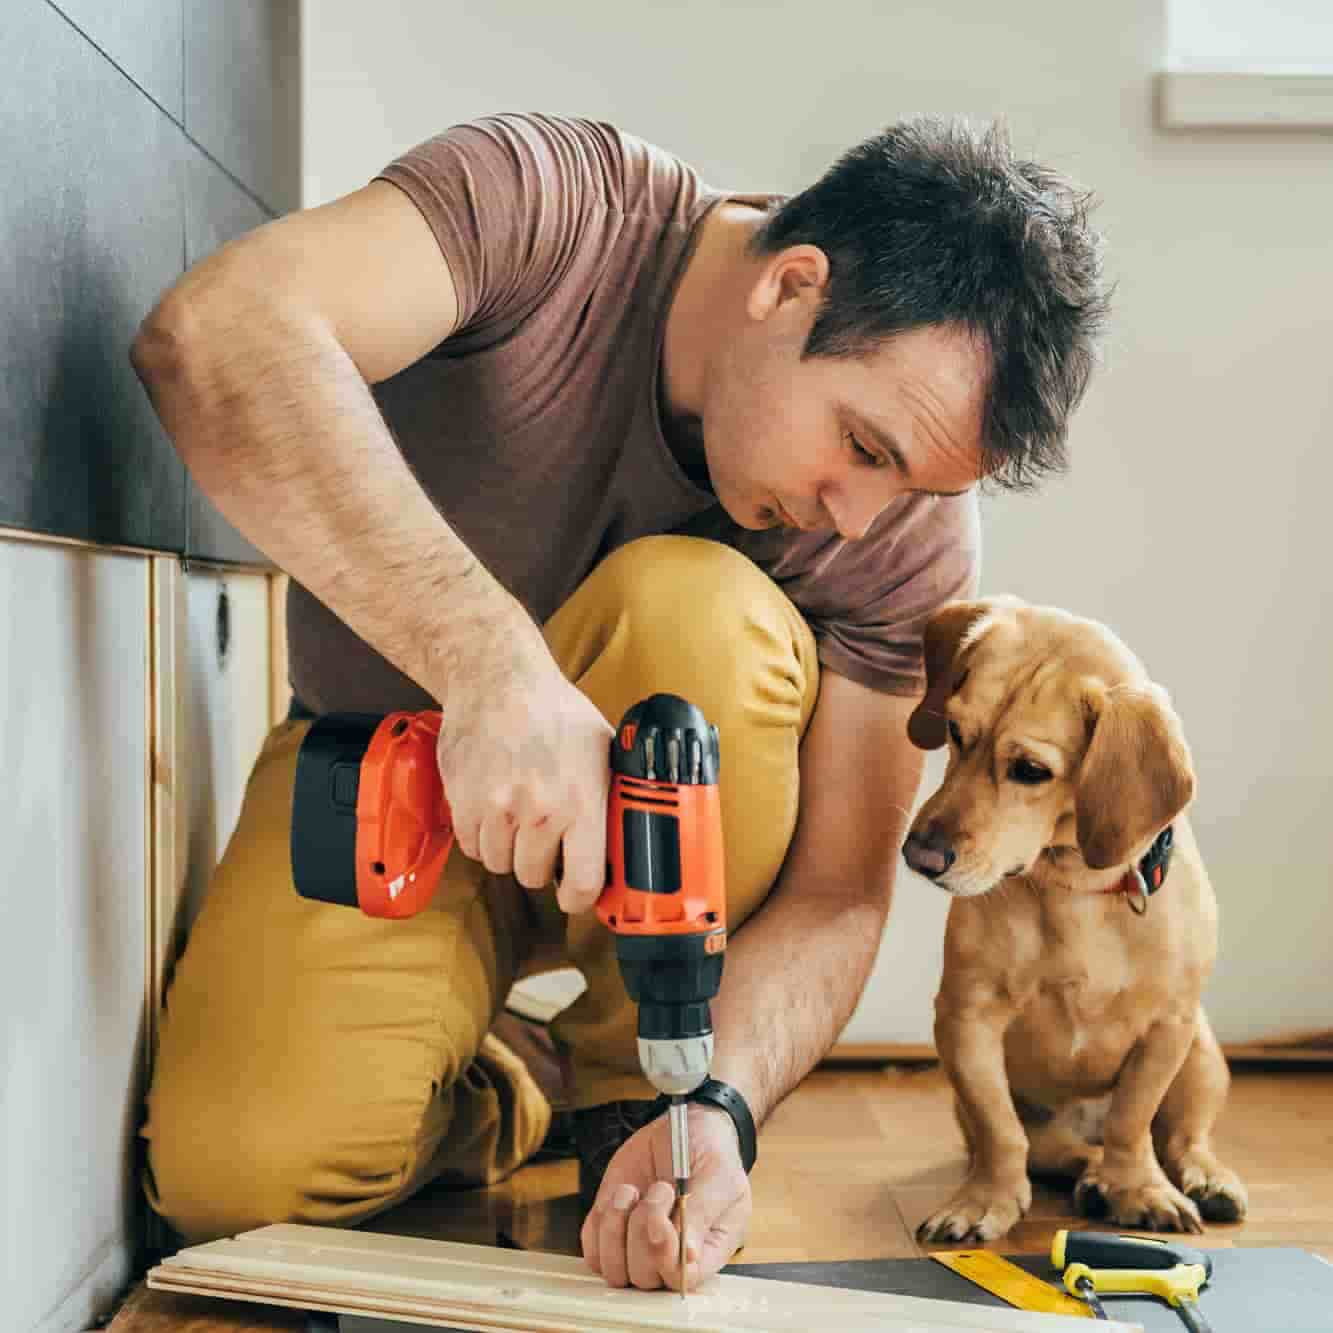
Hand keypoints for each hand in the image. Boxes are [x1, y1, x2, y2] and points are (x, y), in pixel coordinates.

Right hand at [436, 638, 612, 912]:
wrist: (498, 680)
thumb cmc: (555, 712)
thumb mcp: (604, 748)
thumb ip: (615, 795)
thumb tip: (632, 834)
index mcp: (581, 803)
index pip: (581, 883)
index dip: (579, 900)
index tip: (575, 897)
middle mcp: (538, 811)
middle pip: (534, 877)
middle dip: (541, 865)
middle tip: (546, 842)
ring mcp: (496, 808)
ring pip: (499, 864)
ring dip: (509, 851)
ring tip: (518, 821)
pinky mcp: (463, 801)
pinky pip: (470, 846)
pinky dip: (481, 837)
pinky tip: (493, 811)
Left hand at [581, 1105, 750, 1290]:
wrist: (684, 1126)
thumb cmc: (710, 1153)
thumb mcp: (717, 1175)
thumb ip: (702, 1213)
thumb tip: (688, 1256)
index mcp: (706, 1251)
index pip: (681, 1281)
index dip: (666, 1259)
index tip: (662, 1222)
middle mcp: (670, 1258)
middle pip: (644, 1277)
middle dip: (643, 1230)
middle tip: (662, 1189)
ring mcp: (638, 1247)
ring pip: (613, 1269)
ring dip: (618, 1226)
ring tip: (636, 1191)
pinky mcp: (613, 1232)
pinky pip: (593, 1248)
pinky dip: (602, 1220)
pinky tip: (623, 1193)